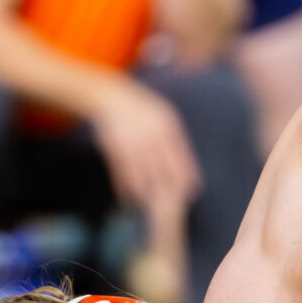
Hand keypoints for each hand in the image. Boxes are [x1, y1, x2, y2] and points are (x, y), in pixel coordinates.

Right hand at [91, 77, 201, 207]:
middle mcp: (151, 135)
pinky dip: (124, 187)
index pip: (180, 158)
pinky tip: (127, 198)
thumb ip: (177, 140)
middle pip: (163, 170)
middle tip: (171, 205)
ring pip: (141, 175)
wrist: (112, 97)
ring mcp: (132, 141)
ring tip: (149, 205)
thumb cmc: (144, 110)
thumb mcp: (165, 117)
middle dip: (168, 190)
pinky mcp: (115, 147)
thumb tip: (189, 170)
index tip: (190, 193)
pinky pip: (121, 172)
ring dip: (145, 193)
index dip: (186, 178)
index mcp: (166, 127)